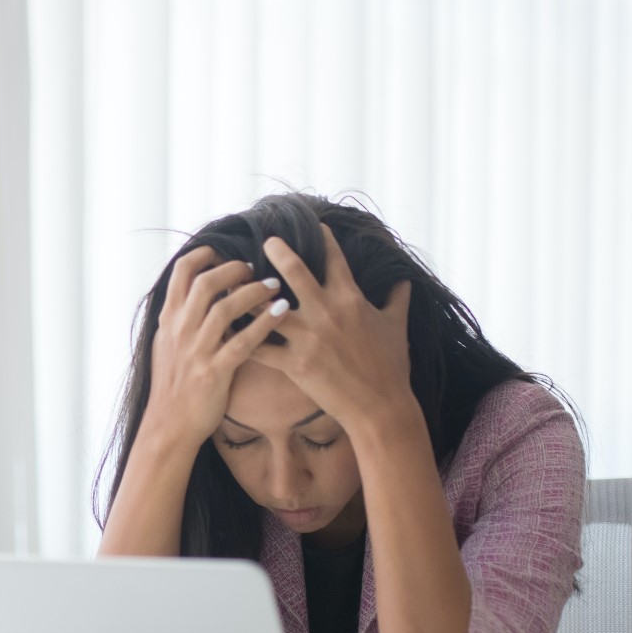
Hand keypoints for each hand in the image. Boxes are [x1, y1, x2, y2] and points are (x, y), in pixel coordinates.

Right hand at [143, 245, 289, 444]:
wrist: (169, 425)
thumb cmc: (172, 384)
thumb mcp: (165, 345)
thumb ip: (179, 319)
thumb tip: (192, 294)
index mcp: (169, 320)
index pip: (182, 272)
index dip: (204, 255)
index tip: (222, 251)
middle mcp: (180, 330)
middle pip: (206, 283)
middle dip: (233, 269)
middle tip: (253, 268)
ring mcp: (197, 350)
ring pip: (225, 309)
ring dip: (253, 292)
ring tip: (275, 285)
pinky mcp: (214, 371)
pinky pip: (244, 342)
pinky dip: (264, 323)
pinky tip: (282, 312)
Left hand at [250, 226, 414, 429]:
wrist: (381, 408)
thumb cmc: (391, 367)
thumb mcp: (397, 327)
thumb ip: (397, 300)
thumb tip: (405, 281)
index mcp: (350, 298)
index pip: (334, 258)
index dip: (323, 238)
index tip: (313, 224)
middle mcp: (326, 312)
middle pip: (294, 271)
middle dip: (277, 251)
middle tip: (265, 240)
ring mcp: (308, 338)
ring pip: (268, 308)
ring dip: (249, 296)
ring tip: (232, 285)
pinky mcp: (295, 364)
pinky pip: (260, 348)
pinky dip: (241, 339)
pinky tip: (226, 331)